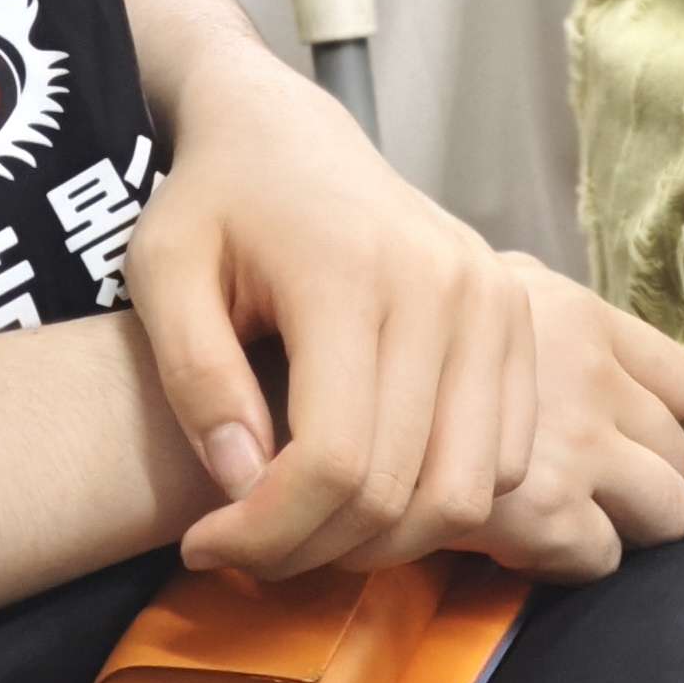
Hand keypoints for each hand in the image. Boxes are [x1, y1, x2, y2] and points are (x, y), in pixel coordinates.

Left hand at [118, 0, 683, 586]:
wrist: (286, 132)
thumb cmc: (214, 202)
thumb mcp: (162, 273)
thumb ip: (195, 378)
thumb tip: (244, 487)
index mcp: (351, 271)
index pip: (334, 459)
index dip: (268, 531)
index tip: (203, 544)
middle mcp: (443, 286)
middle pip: (402, 490)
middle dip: (313, 550)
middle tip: (246, 550)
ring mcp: (495, 301)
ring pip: (464, 492)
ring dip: (381, 542)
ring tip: (305, 524)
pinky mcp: (520, 317)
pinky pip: (503, 461)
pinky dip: (438, 502)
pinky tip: (366, 487)